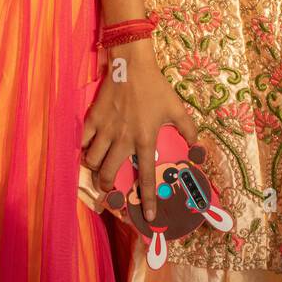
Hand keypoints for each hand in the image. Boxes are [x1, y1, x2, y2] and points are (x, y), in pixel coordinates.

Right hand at [82, 39, 198, 222]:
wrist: (132, 65)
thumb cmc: (156, 88)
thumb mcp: (177, 109)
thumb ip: (189, 130)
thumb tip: (198, 147)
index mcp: (145, 140)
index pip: (146, 178)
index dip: (147, 200)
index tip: (147, 216)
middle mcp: (123, 140)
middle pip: (107, 176)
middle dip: (106, 187)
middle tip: (109, 187)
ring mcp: (105, 130)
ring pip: (91, 161)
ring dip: (94, 168)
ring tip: (98, 166)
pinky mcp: (93, 119)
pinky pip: (83, 141)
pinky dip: (84, 148)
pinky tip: (88, 147)